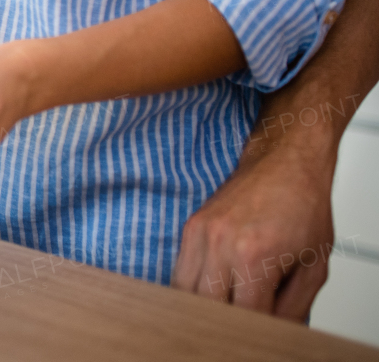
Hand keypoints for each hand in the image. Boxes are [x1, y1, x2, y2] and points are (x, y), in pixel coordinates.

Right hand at [172, 138, 334, 317]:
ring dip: (203, 305)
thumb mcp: (314, 266)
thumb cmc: (303, 206)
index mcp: (255, 255)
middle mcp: (221, 243)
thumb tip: (273, 330)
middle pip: (208, 307)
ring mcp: (201, 233)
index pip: (244, 315)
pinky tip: (212, 288)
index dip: (254, 329)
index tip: (261, 328)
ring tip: (225, 306)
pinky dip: (191, 286)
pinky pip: (179, 270)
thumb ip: (294, 307)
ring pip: (184, 291)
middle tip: (242, 320)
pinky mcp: (191, 226)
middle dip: (226, 320)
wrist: (285, 162)